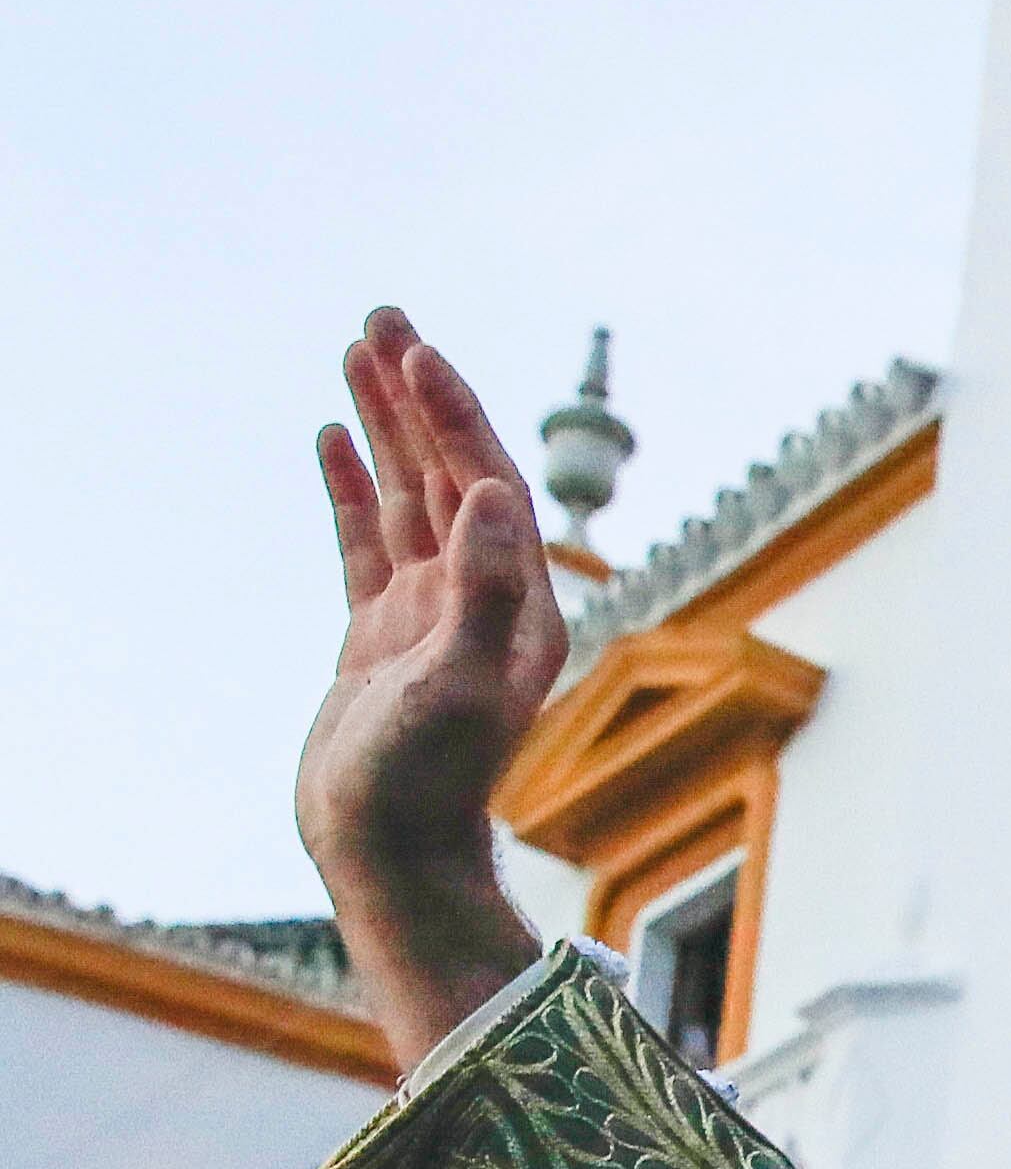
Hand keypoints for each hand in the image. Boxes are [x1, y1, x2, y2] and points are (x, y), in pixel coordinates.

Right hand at [293, 311, 552, 1063]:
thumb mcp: (465, 685)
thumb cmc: (432, 783)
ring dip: (386, 423)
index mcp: (518, 603)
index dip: (452, 414)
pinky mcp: (381, 635)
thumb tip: (496, 499)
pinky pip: (366, 540)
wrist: (390, 852)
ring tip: (356, 349)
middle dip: (418, 394)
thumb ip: (487, 592)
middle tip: (383, 315)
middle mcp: (483, 597)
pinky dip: (353, 486)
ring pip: (406, 495)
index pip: (486, 482)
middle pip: (449, 470)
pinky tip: (334, 437)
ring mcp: (429, 612)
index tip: (413, 351)